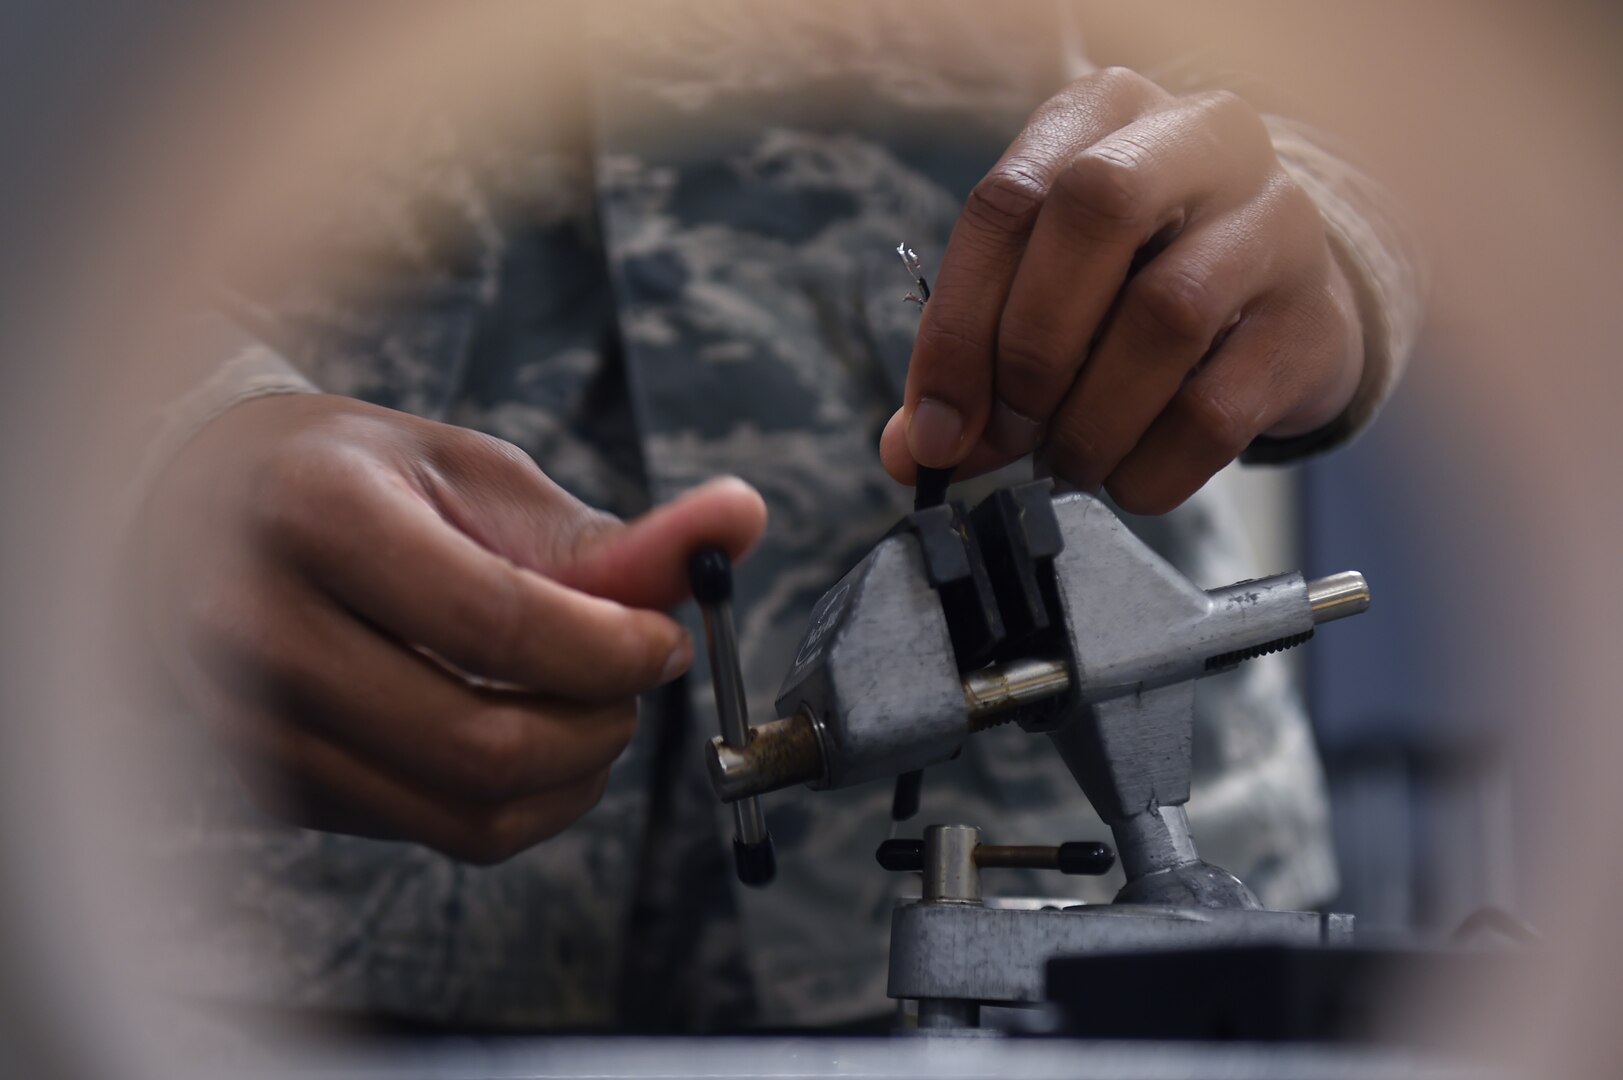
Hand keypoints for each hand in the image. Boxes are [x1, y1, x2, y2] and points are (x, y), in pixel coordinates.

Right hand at [134, 394, 765, 862]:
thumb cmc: (343, 481)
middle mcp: (262, 632)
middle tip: (636, 675)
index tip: (667, 639)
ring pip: (465, 812)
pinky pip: (434, 831)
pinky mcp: (275, 788)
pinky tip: (527, 734)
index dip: (613, 649)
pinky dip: (520, 803)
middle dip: (604, 723)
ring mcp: (253, 726)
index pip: (497, 623)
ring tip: (588, 702)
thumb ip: (600, 530)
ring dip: (574, 773)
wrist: (183, 520)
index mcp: (317, 518)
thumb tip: (742, 523)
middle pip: (483, 745)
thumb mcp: (466, 474)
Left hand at [880, 67, 1362, 512]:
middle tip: (1010, 433)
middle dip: (1031, 347)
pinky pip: (1220, 408)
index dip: (957, 325)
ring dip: (1090, 420)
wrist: (1286, 300)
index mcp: (1105, 113)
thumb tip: (913, 449)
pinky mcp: (1314, 319)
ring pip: (1166, 314)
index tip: (936, 425)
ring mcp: (1274, 223)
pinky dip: (1152, 465)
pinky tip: (1128, 479)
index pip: (1009, 199)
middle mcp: (1200, 141)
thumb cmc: (1138, 281)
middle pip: (1097, 211)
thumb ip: (972, 356)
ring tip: (1066, 462)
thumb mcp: (1047, 287)